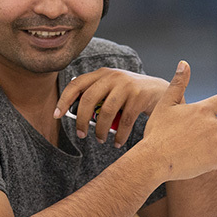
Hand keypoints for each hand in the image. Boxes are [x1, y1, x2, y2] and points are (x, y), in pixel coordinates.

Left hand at [54, 68, 169, 146]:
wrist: (160, 91)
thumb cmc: (131, 94)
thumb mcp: (113, 88)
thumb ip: (96, 94)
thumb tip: (73, 113)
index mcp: (102, 73)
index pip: (77, 84)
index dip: (64, 100)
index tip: (56, 116)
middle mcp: (113, 76)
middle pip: (89, 99)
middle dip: (81, 120)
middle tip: (81, 135)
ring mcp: (127, 85)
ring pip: (106, 112)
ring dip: (101, 130)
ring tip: (100, 140)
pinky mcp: (139, 96)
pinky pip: (124, 121)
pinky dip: (120, 135)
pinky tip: (117, 143)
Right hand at [142, 61, 216, 181]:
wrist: (154, 161)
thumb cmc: (157, 132)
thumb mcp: (165, 105)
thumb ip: (178, 84)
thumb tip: (184, 63)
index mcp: (203, 109)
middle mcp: (213, 125)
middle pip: (215, 125)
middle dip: (203, 129)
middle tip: (183, 136)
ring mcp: (216, 143)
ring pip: (214, 142)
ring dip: (204, 144)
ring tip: (184, 149)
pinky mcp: (216, 160)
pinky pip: (214, 158)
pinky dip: (204, 160)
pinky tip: (189, 159)